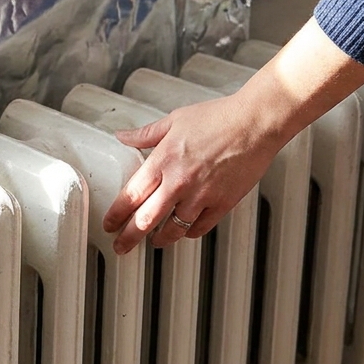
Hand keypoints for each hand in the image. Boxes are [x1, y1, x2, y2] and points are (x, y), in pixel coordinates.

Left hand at [102, 93, 284, 252]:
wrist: (255, 123)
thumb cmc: (218, 118)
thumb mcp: (174, 120)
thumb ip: (145, 134)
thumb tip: (123, 136)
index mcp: (163, 161)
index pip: (130, 196)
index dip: (115, 215)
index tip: (109, 224)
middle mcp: (179, 182)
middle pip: (145, 220)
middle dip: (128, 238)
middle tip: (121, 246)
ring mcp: (201, 195)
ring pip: (172, 230)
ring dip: (160, 239)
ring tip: (154, 241)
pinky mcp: (222, 203)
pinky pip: (200, 228)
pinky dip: (189, 233)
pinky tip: (184, 231)